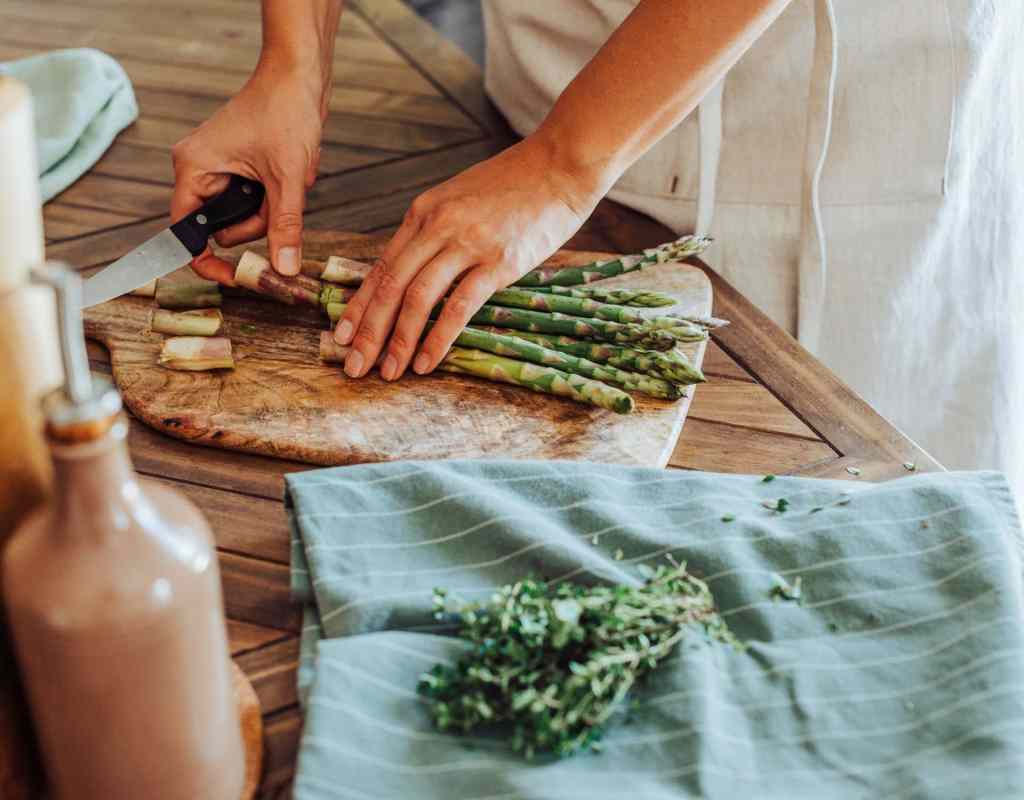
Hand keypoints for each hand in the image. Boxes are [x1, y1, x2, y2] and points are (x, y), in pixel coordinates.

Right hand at [170, 60, 325, 283]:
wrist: (300, 76)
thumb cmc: (285, 112)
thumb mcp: (288, 178)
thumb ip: (284, 226)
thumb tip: (283, 270)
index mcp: (193, 169)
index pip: (186, 233)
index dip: (207, 261)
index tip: (235, 278)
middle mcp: (198, 169)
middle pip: (223, 228)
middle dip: (256, 222)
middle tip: (279, 198)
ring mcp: (218, 168)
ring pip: (243, 217)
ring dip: (269, 208)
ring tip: (286, 177)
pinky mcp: (238, 167)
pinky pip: (254, 200)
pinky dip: (274, 194)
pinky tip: (287, 170)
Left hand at [334, 136, 599, 380]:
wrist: (561, 164)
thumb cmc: (515, 185)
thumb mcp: (460, 199)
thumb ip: (435, 232)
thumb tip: (415, 272)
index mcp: (424, 212)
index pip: (381, 267)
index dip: (358, 306)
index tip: (341, 335)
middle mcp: (438, 226)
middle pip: (391, 286)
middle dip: (369, 331)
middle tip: (355, 366)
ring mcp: (468, 243)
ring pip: (419, 298)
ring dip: (399, 340)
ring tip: (389, 371)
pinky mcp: (499, 261)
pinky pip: (459, 306)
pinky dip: (439, 338)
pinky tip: (427, 361)